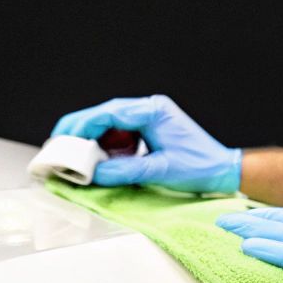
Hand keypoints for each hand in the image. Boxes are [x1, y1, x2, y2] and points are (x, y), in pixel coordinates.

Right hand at [50, 96, 241, 192]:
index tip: (64, 141)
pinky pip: (120, 134)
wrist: (224, 170)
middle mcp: (149, 109)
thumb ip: (125, 170)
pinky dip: (106, 145)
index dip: (82, 127)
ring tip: (75, 157)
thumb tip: (93, 173)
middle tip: (58, 147)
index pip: (108, 113)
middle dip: (80, 131)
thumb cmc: (200, 166)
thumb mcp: (160, 170)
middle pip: (104, 114)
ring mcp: (149, 118)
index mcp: (152, 110)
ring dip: (92, 139)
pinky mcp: (149, 130)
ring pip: (109, 124)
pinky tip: (98, 160)